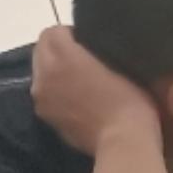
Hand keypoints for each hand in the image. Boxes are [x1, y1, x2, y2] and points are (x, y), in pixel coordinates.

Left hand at [28, 25, 160, 157]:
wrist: (123, 141)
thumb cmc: (131, 100)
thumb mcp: (123, 65)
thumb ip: (99, 52)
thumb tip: (91, 49)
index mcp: (63, 55)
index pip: (54, 31)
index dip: (71, 33)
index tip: (89, 43)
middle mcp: (44, 72)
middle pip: (41, 49)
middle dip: (57, 50)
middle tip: (83, 60)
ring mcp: (41, 96)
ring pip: (40, 72)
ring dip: (54, 71)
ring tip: (78, 82)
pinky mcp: (44, 115)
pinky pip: (44, 93)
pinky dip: (54, 91)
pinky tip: (76, 101)